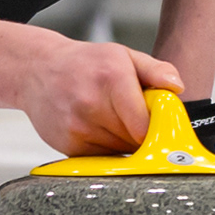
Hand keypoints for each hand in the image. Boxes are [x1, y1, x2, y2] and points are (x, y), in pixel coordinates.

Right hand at [16, 39, 183, 157]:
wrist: (37, 70)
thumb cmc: (85, 63)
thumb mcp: (122, 55)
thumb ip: (155, 70)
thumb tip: (176, 87)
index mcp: (112, 77)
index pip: (145, 124)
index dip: (156, 128)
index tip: (158, 125)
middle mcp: (92, 103)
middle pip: (135, 139)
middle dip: (141, 134)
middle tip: (133, 118)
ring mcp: (77, 127)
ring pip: (120, 152)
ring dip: (124, 143)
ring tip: (112, 120)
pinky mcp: (67, 145)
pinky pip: (101, 159)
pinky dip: (105, 149)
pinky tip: (97, 128)